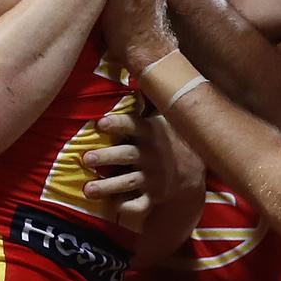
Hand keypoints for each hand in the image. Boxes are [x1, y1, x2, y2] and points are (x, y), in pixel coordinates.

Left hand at [81, 113, 204, 220]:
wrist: (194, 169)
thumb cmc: (171, 138)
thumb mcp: (164, 117)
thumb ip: (147, 102)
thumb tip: (134, 72)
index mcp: (150, 132)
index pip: (132, 125)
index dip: (117, 123)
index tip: (100, 123)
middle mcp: (150, 154)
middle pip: (125, 155)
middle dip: (105, 157)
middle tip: (86, 159)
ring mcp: (152, 177)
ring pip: (127, 182)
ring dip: (107, 186)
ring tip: (87, 189)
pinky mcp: (154, 195)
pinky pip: (140, 204)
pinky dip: (128, 207)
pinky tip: (114, 208)